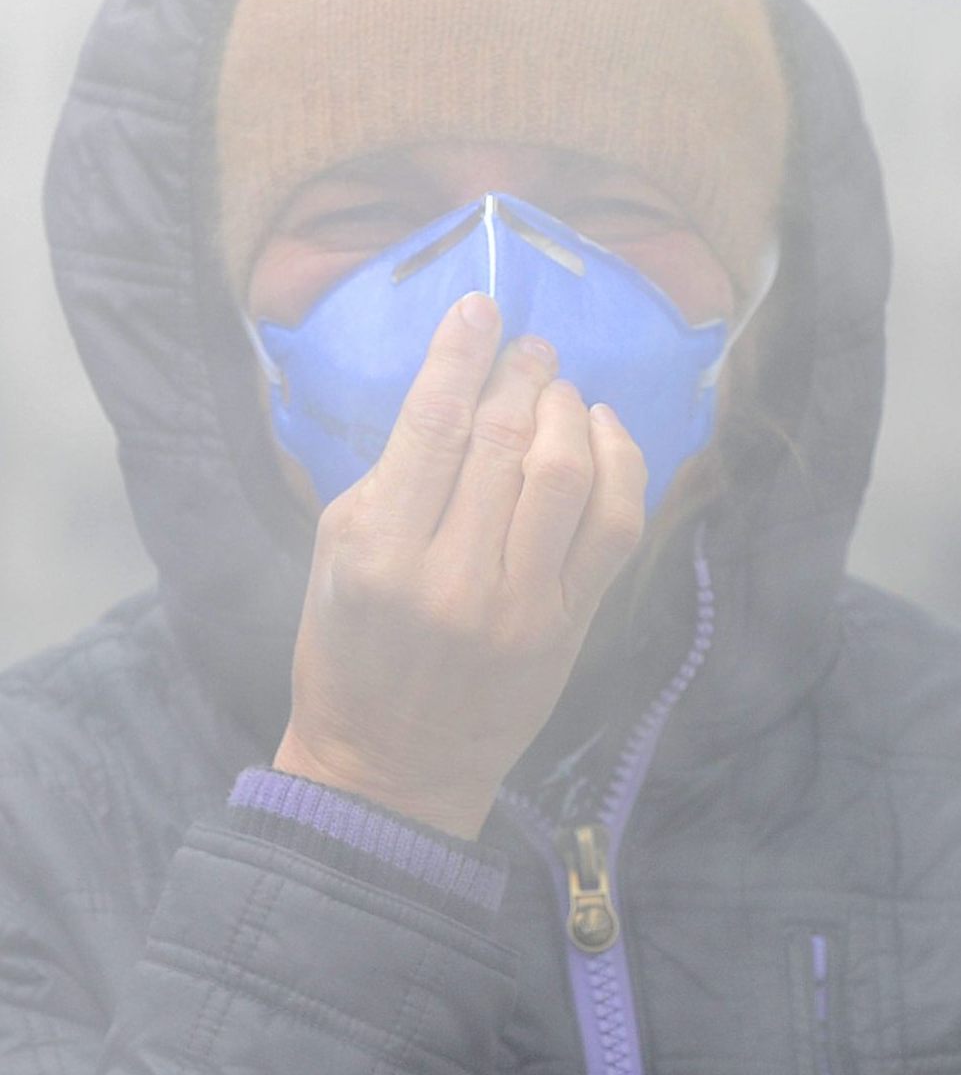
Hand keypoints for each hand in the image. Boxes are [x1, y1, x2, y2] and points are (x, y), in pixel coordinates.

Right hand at [273, 292, 646, 837]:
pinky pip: (616, 525)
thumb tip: (455, 394)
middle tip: (527, 348)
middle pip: (505, 440)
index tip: (481, 307)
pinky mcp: (570, 625)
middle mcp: (454, 577)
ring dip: (567, 410)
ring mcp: (523, 605)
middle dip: (521, 374)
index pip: (433, 426)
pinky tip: (602, 433)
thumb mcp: (334, 558)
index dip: (461, 354)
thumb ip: (390, 478)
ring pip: (566, 473)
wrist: (393, 767)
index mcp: (380, 554)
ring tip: (557, 389)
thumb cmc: (349, 654)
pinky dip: (619, 463)